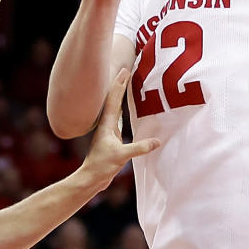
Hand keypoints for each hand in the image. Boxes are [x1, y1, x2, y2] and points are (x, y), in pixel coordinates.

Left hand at [77, 69, 158, 190]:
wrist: (90, 178)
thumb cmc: (101, 166)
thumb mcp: (121, 156)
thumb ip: (139, 148)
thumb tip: (157, 141)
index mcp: (107, 124)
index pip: (114, 99)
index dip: (119, 84)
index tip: (125, 70)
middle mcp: (106, 124)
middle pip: (113, 99)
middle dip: (119, 84)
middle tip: (125, 70)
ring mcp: (108, 131)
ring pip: (114, 108)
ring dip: (120, 95)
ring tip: (125, 84)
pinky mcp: (110, 139)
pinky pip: (117, 118)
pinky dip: (122, 109)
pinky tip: (124, 110)